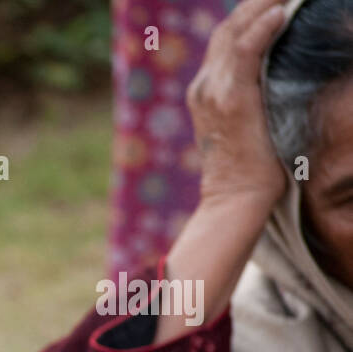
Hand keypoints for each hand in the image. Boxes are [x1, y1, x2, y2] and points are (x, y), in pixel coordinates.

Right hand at [186, 0, 289, 210]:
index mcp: (206, 91)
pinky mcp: (231, 99)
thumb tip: (280, 76)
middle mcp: (204, 87)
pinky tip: (280, 13)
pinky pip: (243, 52)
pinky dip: (261, 29)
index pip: (226, 40)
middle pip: (228, 28)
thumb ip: (254, 96)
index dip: (249, 15)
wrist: (235, 197)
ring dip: (261, 6)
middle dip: (256, 3)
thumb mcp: (248, 124)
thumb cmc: (250, 169)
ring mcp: (214, 92)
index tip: (275, 1)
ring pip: (233, 33)